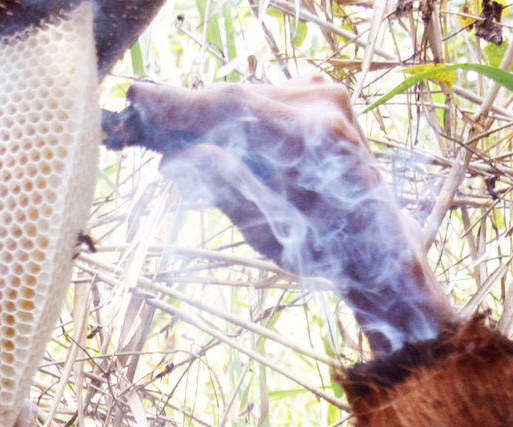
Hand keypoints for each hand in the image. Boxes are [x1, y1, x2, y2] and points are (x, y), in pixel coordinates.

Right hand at [111, 78, 452, 351]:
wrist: (376, 244)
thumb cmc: (322, 248)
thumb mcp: (264, 230)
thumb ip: (222, 184)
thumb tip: (173, 155)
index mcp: (315, 140)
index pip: (232, 108)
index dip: (180, 105)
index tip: (135, 101)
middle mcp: (324, 106)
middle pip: (234, 98)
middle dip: (184, 110)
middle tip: (137, 117)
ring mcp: (327, 94)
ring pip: (244, 97)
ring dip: (205, 115)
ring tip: (168, 137)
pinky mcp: (322, 93)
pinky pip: (261, 99)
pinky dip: (233, 115)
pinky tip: (211, 137)